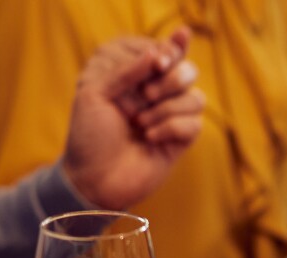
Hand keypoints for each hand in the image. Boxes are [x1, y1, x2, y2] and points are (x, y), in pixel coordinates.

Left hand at [63, 28, 205, 209]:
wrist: (95, 178)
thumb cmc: (90, 135)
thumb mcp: (96, 92)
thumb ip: (127, 69)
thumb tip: (159, 53)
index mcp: (134, 75)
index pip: (165, 50)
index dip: (169, 51)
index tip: (158, 62)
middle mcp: (156, 92)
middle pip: (188, 70)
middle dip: (171, 80)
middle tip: (145, 95)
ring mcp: (170, 115)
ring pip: (196, 97)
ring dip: (166, 109)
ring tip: (139, 124)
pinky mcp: (181, 138)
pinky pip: (194, 123)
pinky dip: (171, 128)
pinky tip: (149, 139)